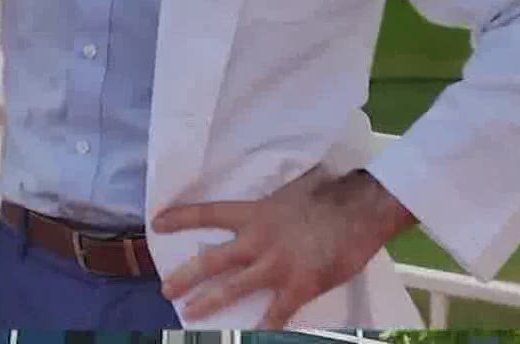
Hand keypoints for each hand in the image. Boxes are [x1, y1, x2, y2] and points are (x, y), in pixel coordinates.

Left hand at [154, 166, 416, 328]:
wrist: (362, 209)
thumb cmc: (332, 195)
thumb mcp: (294, 191)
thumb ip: (275, 202)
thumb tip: (275, 195)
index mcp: (257, 213)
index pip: (210, 213)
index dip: (182, 218)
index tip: (158, 222)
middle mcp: (259, 239)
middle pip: (212, 259)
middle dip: (185, 275)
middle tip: (165, 288)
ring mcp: (276, 265)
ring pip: (232, 288)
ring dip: (208, 302)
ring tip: (189, 315)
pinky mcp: (298, 286)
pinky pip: (275, 313)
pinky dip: (263, 327)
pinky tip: (250, 336)